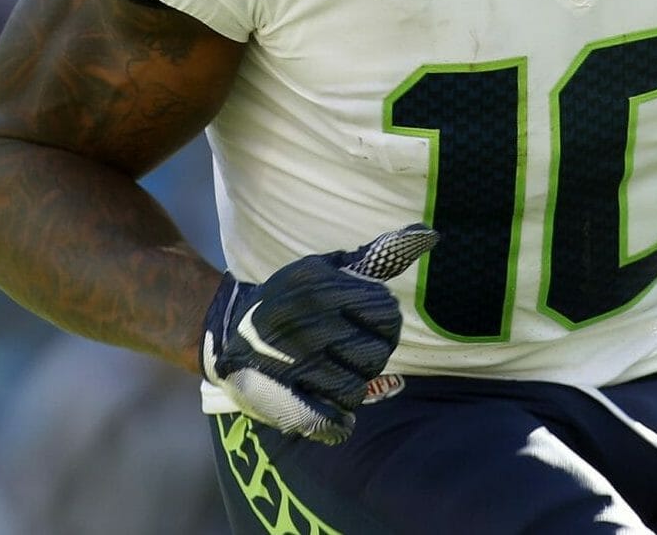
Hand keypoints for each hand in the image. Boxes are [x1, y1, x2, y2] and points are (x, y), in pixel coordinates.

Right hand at [202, 223, 437, 444]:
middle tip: (339, 349)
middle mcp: (307, 323)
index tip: (358, 321)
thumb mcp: (327, 269)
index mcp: (320, 288)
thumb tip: (429, 234)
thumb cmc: (292, 300)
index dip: (379, 323)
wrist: (227, 334)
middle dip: (366, 355)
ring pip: (358, 389)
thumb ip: (378, 256)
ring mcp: (294, 365)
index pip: (387, 314)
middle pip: (377, 355)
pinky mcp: (284, 403)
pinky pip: (336, 421)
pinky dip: (336, 419)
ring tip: (323, 371)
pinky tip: (322, 401)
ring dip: (347, 384)